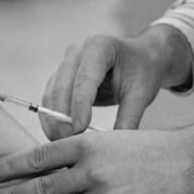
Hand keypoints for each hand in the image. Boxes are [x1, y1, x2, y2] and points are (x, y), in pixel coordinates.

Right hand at [41, 28, 189, 138]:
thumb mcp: (141, 93)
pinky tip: (59, 135)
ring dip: (54, 120)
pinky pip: (50, 98)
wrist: (140, 59)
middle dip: (63, 117)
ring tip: (65, 144)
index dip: (79, 105)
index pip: (85, 78)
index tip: (79, 130)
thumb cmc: (142, 71)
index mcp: (100, 46)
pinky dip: (52, 117)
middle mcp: (78, 51)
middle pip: (63, 86)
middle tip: (71, 144)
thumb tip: (113, 147)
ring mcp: (67, 62)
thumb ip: (128, 118)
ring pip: (52, 93)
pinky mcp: (61, 75)